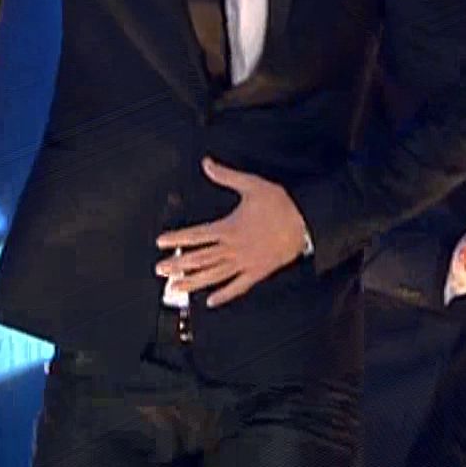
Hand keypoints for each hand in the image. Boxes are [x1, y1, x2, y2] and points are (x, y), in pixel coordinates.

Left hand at [154, 158, 308, 306]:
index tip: (161, 242)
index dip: (177, 239)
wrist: (305, 221)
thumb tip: (206, 163)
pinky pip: (238, 287)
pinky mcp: (257, 273)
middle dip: (178, 264)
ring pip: (214, 276)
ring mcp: (244, 263)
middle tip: (160, 270)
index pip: (196, 235)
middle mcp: (233, 249)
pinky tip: (211, 302)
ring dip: (193, 282)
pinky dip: (224, 295)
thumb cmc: (280, 203)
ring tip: (176, 287)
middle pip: (200, 259)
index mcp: (229, 228)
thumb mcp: (252, 185)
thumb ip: (226, 176)